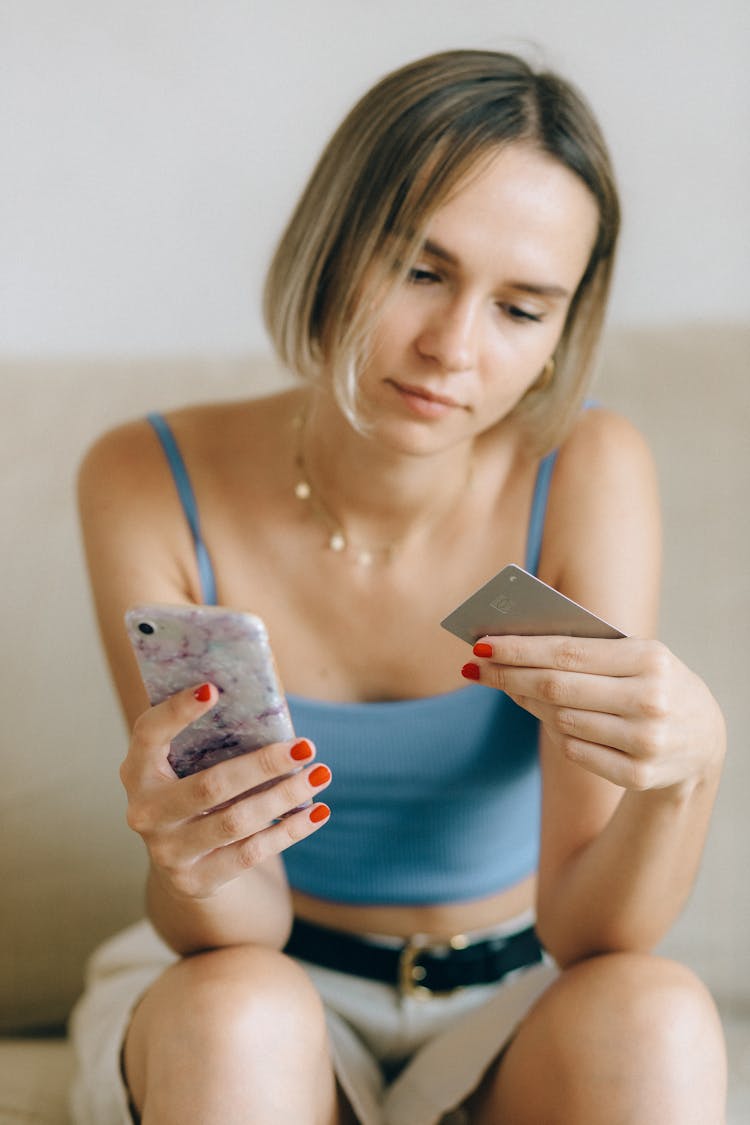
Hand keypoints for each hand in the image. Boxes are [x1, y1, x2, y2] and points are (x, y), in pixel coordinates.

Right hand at [119, 683, 331, 898]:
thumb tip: (267, 707)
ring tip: (320, 774)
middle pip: (210, 786)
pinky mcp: (195, 880)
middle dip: (263, 765)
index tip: (213, 689)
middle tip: (306, 746)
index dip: (176, 712)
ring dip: (285, 797)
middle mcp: (145, 812)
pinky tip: (317, 811)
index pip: (148, 735)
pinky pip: (251, 853)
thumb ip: (211, 738)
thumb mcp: (188, 763)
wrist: (183, 861)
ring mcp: (168, 851)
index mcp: (138, 770)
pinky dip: (289, 831)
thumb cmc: (194, 790)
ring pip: (236, 821)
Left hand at [462, 636, 725, 792]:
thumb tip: (513, 648)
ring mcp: (645, 742)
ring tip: (509, 686)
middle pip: (556, 687)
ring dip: (528, 702)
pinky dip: (556, 734)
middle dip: (508, 675)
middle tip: (475, 667)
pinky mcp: (638, 775)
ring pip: (561, 721)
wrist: (703, 739)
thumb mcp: (636, 657)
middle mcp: (649, 700)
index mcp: (649, 659)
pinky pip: (574, 751)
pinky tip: (548, 718)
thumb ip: (585, 650)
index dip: (518, 649)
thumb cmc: (651, 683)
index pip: (567, 652)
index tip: (480, 645)